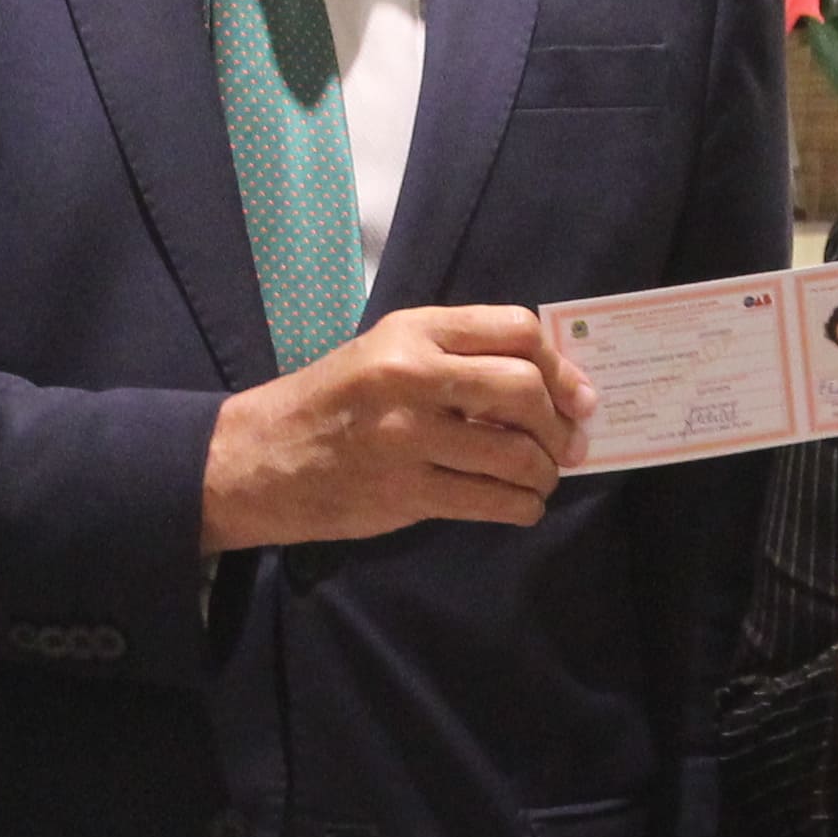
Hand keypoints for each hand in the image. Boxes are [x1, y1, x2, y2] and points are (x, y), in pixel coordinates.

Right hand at [200, 307, 590, 550]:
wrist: (258, 459)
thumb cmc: (330, 403)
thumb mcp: (385, 354)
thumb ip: (454, 357)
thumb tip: (545, 382)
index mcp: (413, 331)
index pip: (515, 330)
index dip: (560, 365)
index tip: (578, 395)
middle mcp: (411, 376)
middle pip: (522, 390)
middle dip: (559, 424)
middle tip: (569, 446)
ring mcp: (406, 436)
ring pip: (513, 452)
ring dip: (545, 472)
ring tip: (544, 480)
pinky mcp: (404, 492)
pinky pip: (489, 500)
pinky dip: (521, 507)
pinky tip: (522, 506)